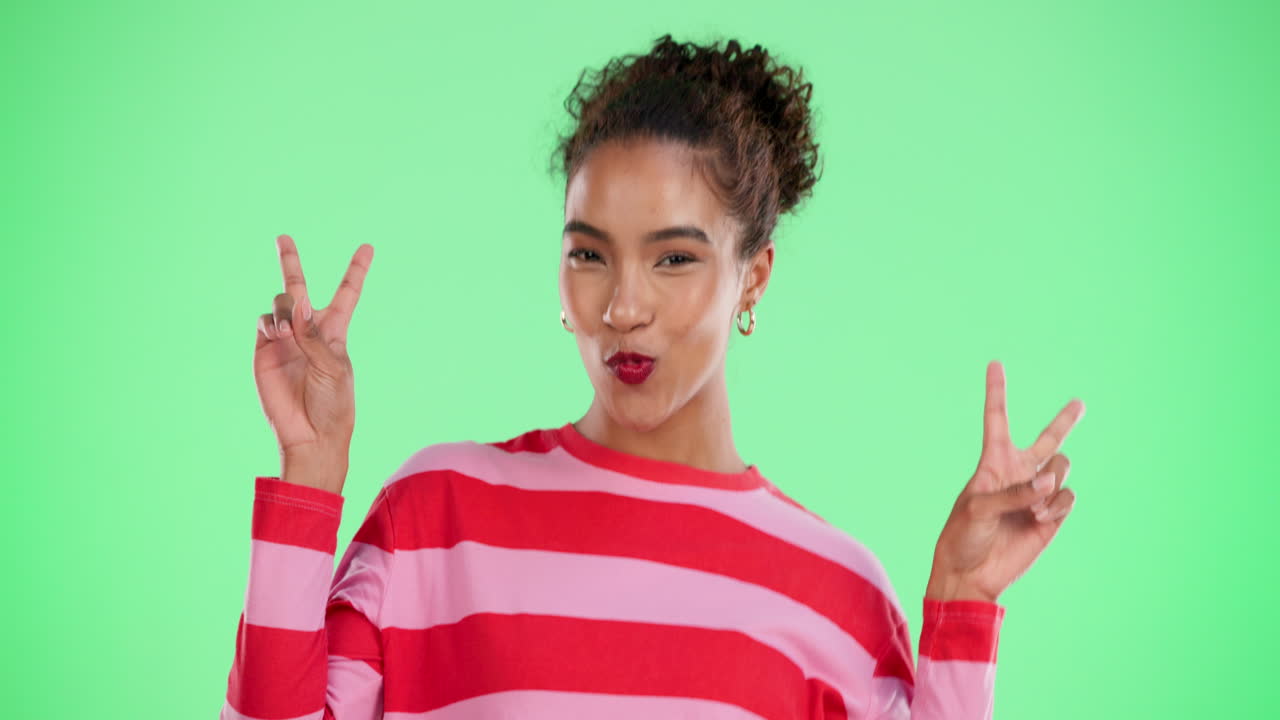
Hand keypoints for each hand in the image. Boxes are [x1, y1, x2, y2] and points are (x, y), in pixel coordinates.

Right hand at [254, 234, 373, 492]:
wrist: (309, 434)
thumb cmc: (332, 404)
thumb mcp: (334, 367)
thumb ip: (315, 336)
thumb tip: (297, 306)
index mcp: (335, 332)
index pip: (347, 293)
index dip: (356, 269)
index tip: (368, 247)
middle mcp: (308, 330)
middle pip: (299, 287)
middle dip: (289, 260)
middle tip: (283, 236)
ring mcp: (284, 338)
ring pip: (280, 302)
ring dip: (286, 308)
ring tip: (289, 331)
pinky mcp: (264, 350)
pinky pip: (263, 321)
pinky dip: (270, 322)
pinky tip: (278, 334)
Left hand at [925, 360, 1084, 603]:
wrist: (972, 574)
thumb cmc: (963, 537)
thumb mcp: (978, 508)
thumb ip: (1014, 492)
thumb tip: (1050, 482)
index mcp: (993, 462)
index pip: (997, 419)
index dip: (996, 391)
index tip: (995, 363)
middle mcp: (1019, 473)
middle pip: (1047, 439)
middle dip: (1065, 421)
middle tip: (1080, 403)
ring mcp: (1037, 493)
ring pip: (1062, 468)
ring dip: (1052, 483)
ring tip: (1032, 507)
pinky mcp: (1051, 516)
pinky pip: (1067, 498)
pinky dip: (1057, 506)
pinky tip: (1039, 520)